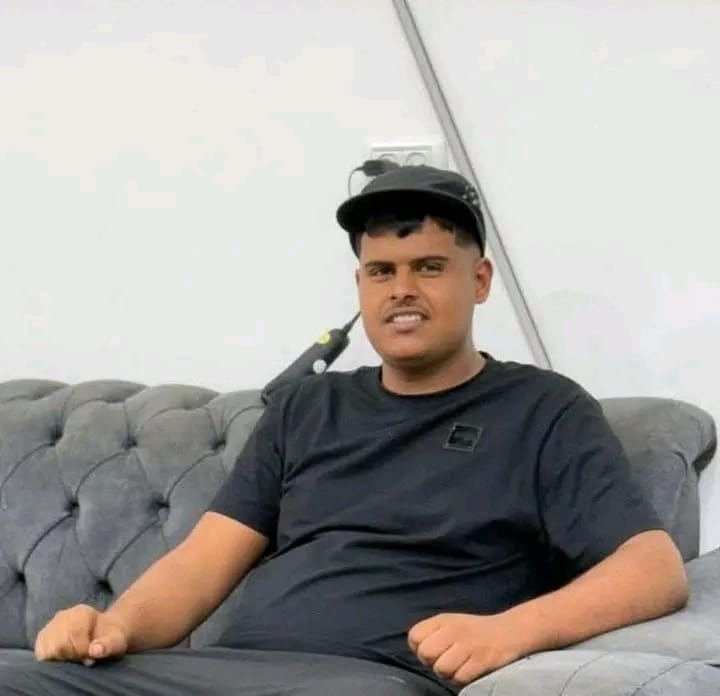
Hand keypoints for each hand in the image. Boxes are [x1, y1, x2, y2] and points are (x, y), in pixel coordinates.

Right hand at [34, 604, 129, 665]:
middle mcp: (63, 616)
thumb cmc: (109, 640)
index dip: (82, 650)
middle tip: (83, 657)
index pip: (74, 634)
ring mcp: (50, 626)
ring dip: (61, 659)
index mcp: (81, 612)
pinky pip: (40, 654)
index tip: (91, 656)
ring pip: (47, 651)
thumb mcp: (116, 641)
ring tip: (74, 656)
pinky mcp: (42, 639)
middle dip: (72, 655)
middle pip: (59, 644)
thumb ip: (108, 645)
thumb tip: (95, 650)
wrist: (102, 637)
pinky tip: (63, 658)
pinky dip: (51, 660)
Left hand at [407, 612, 526, 685]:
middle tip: (444, 660)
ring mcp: (467, 645)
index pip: (414, 636)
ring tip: (458, 666)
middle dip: (432, 662)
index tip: (432, 650)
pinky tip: (468, 670)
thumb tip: (416, 649)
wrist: (507, 631)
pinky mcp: (481, 660)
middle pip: (425, 654)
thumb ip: (431, 633)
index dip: (418, 647)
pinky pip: (460, 678)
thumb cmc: (473, 631)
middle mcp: (453, 630)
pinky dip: (462, 678)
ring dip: (448, 673)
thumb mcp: (450, 623)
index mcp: (442, 620)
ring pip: (441, 669)